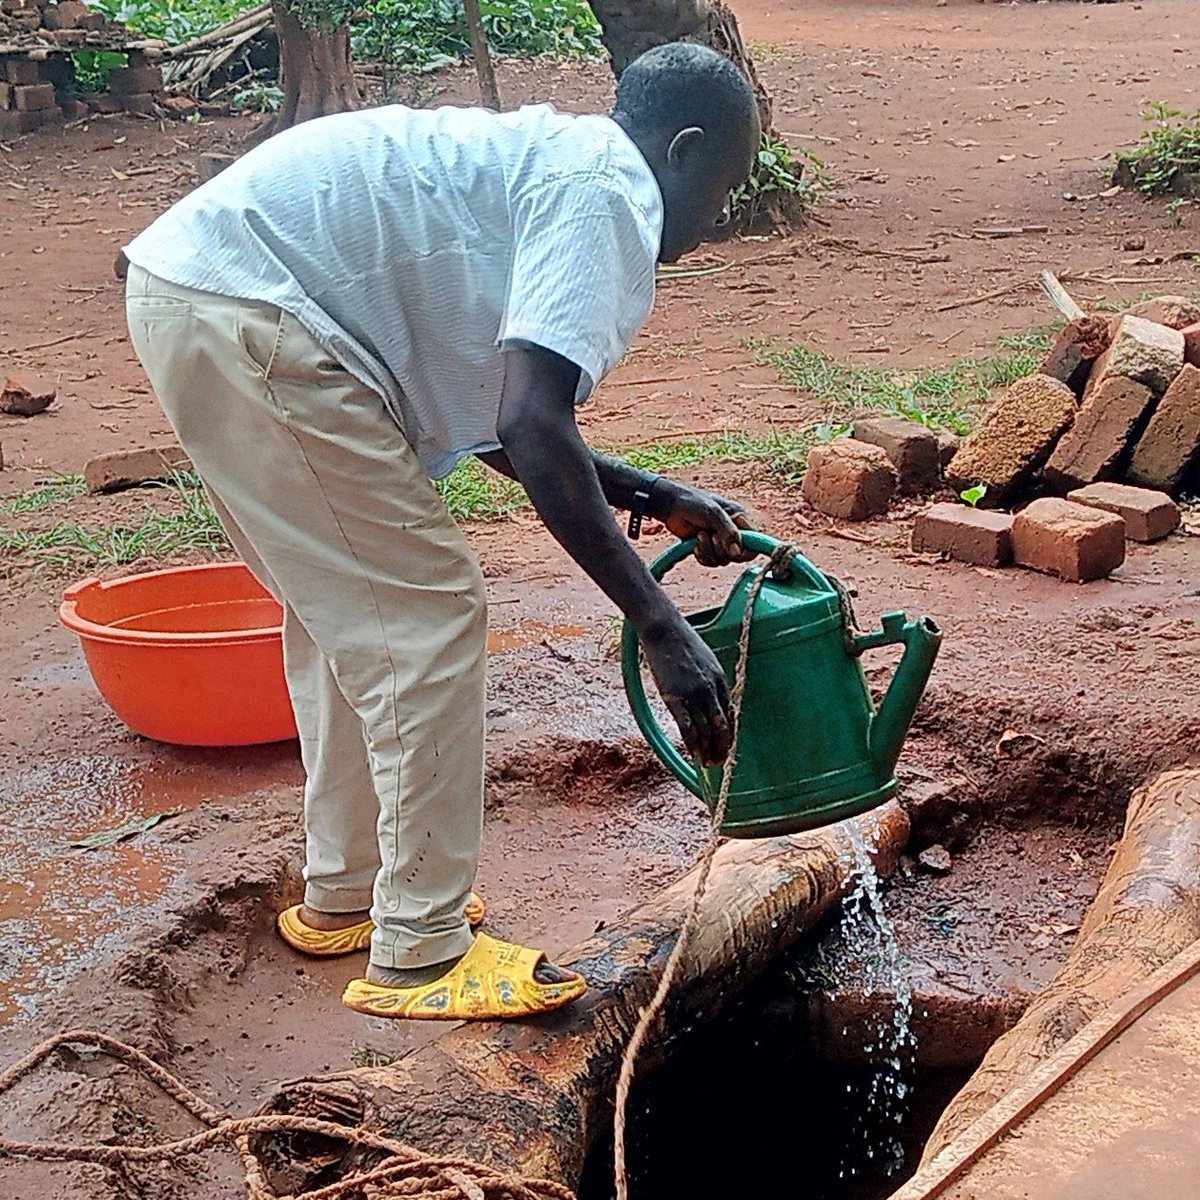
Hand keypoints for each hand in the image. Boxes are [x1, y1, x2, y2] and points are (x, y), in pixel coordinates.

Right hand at [639, 614, 732, 764]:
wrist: (664, 630)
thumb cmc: (682, 642)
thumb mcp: (705, 659)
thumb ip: (710, 680)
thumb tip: (710, 699)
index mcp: (719, 679)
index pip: (729, 713)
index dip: (728, 733)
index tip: (727, 746)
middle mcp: (709, 689)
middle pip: (720, 725)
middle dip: (721, 746)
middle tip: (720, 762)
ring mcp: (692, 693)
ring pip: (704, 729)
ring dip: (707, 749)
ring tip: (707, 763)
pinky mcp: (674, 696)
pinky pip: (686, 726)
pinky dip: (691, 742)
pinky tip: (693, 753)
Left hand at [655, 481, 755, 567]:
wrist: (669, 505)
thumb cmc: (692, 502)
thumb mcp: (713, 513)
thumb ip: (728, 531)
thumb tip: (737, 553)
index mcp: (739, 518)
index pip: (755, 541)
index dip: (746, 550)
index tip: (732, 550)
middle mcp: (732, 531)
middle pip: (738, 555)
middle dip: (721, 550)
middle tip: (710, 536)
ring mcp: (719, 541)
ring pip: (723, 560)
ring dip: (709, 552)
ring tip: (699, 536)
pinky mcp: (707, 548)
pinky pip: (711, 562)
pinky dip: (702, 557)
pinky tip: (695, 545)